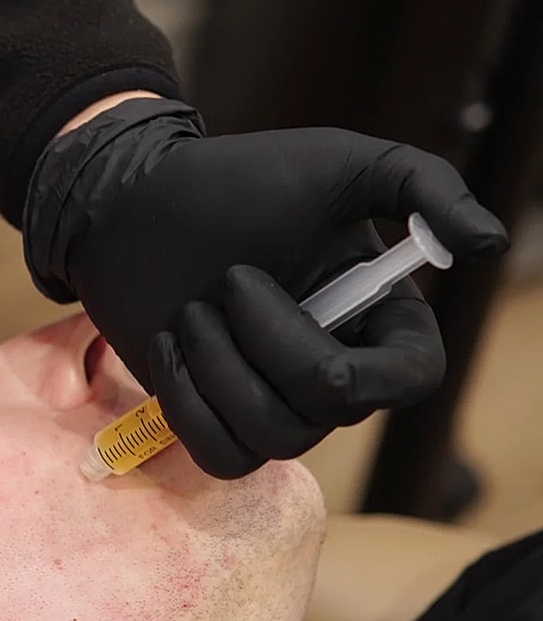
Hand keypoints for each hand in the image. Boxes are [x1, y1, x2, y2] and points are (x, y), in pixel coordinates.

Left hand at [24, 97, 507, 477]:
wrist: (132, 205)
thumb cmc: (234, 180)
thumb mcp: (338, 162)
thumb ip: (423, 186)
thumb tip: (489, 242)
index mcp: (376, 318)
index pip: (411, 380)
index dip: (372, 366)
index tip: (321, 296)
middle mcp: (333, 368)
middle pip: (328, 409)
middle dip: (268, 341)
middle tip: (228, 278)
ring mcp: (272, 400)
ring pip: (274, 439)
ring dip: (220, 367)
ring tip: (192, 310)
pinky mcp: (215, 421)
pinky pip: (221, 457)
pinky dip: (189, 403)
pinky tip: (171, 345)